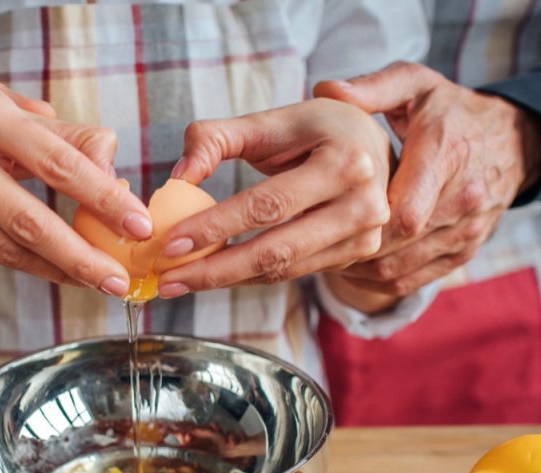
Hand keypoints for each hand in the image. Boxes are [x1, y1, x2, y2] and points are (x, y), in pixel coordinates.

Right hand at [0, 84, 153, 295]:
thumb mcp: (19, 112)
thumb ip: (72, 139)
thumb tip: (115, 175)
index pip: (58, 163)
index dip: (102, 197)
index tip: (140, 224)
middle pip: (29, 220)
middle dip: (82, 257)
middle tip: (121, 279)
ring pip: (8, 248)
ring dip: (60, 271)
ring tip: (103, 281)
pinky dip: (33, 267)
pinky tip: (65, 273)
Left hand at [155, 98, 390, 297]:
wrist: (372, 147)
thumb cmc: (314, 130)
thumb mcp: (270, 121)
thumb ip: (216, 138)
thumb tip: (178, 177)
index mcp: (344, 161)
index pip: (268, 204)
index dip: (216, 226)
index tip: (170, 242)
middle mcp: (362, 204)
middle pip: (276, 250)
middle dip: (215, 270)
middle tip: (168, 279)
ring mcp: (364, 235)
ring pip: (283, 269)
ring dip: (226, 281)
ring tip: (179, 282)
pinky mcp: (356, 255)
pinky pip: (292, 273)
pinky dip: (249, 278)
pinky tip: (213, 276)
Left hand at [314, 61, 540, 296]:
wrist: (515, 140)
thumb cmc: (452, 110)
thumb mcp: (417, 85)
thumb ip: (373, 87)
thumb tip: (325, 90)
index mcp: (445, 156)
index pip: (405, 210)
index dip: (362, 221)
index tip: (322, 213)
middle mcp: (461, 200)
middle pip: (394, 243)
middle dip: (347, 244)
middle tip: (305, 237)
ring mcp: (465, 232)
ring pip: (397, 268)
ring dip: (355, 266)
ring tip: (319, 251)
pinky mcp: (462, 253)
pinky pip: (410, 282)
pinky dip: (373, 279)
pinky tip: (348, 266)